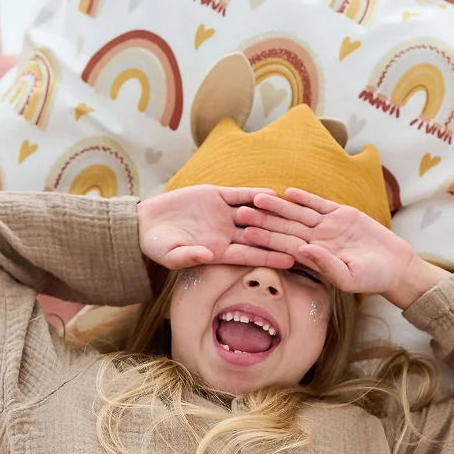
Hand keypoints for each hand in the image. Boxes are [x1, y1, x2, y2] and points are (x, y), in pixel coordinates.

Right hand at [137, 185, 296, 272]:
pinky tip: (274, 193)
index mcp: (219, 252)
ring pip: (254, 214)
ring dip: (274, 214)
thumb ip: (188, 257)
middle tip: (307, 239)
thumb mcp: (170, 255)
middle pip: (260, 235)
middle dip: (282, 237)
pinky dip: (255, 193)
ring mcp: (223, 214)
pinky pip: (240, 194)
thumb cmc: (158, 247)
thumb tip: (205, 256)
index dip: (271, 256)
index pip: (251, 255)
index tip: (292, 260)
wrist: (146, 224)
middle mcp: (226, 234)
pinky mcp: (216, 195)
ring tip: (298, 215)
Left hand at [232, 188, 414, 296]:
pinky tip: (288, 192)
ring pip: (298, 214)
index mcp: (314, 258)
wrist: (395, 266)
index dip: (265, 239)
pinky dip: (305, 198)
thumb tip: (302, 251)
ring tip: (257, 197)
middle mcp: (317, 241)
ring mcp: (328, 227)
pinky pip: (319, 205)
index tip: (245, 232)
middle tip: (240, 211)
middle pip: (285, 228)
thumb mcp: (349, 277)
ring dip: (278, 206)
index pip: (284, 246)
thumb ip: (325, 265)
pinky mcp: (342, 215)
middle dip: (263, 220)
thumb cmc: (372, 278)